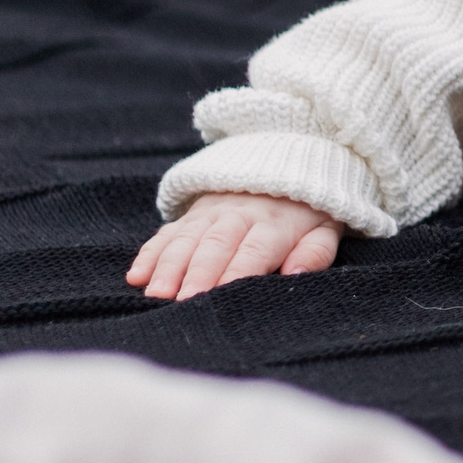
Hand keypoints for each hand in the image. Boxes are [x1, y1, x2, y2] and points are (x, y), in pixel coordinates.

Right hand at [128, 192, 342, 299]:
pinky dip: (150, 252)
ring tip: (155, 293)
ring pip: (186, 239)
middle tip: (181, 302)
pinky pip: (167, 231)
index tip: (220, 296)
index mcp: (275, 224)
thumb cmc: (309, 211)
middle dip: (197, 274)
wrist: (288, 160)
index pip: (253, 251)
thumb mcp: (326, 228)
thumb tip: (297, 274)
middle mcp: (239, 215)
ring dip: (168, 266)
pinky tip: (136, 275)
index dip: (236, 273)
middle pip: (214, 245)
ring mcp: (212, 211)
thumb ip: (315, 252)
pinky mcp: (193, 212)